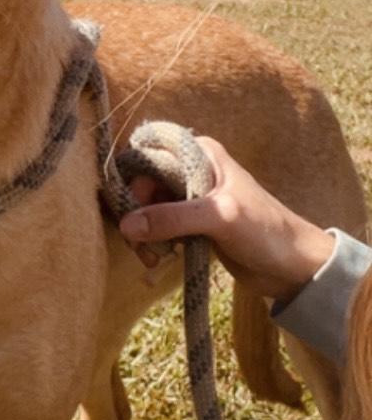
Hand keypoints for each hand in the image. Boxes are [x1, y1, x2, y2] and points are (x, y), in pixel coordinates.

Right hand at [119, 136, 334, 303]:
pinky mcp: (189, 223)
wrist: (292, 266)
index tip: (130, 209)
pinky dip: (152, 242)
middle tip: (138, 242)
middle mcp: (191, 169)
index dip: (134, 179)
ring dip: (142, 233)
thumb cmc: (264, 231)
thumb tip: (127, 226)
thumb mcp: (218, 217)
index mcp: (200, 153)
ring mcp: (189, 198)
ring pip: (145, 207)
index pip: (149, 154)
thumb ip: (171, 217)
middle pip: (142, 183)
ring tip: (152, 257)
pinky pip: (156, 227)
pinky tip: (158, 259)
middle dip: (135, 213)